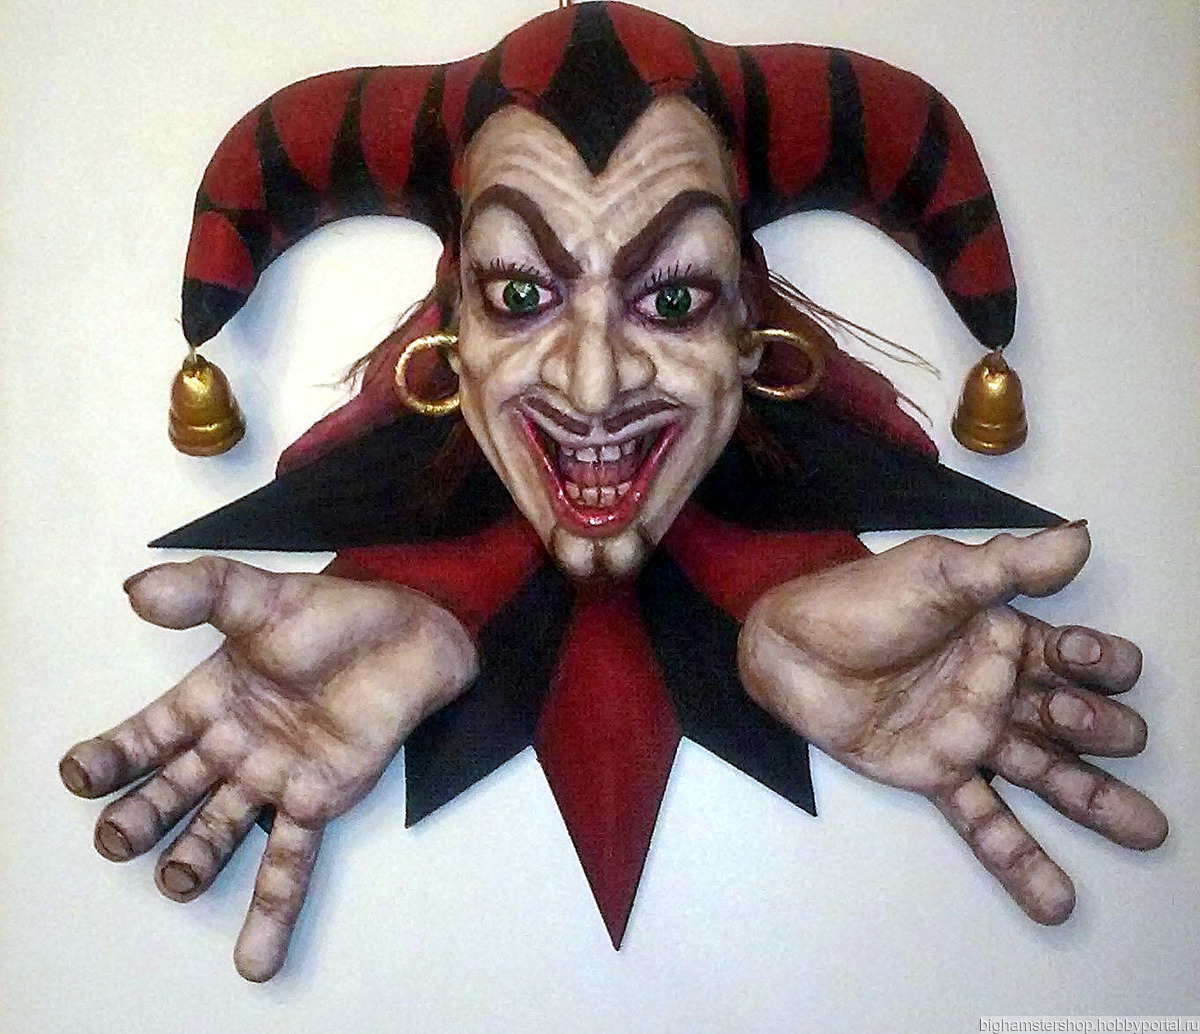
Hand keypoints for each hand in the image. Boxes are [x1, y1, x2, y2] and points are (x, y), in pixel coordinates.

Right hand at [59, 558, 476, 980]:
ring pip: (220, 830)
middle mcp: (233, 744)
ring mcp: (273, 777)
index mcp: (211, 698)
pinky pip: (289, 861)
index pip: (148, 736)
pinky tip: (254, 959)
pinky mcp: (317, 800)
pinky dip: (272, 911)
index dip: (112, 758)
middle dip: (143, 817)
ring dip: (194, 860)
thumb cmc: (334, 614)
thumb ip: (202, 591)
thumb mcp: (260, 595)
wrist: (411, 632)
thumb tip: (137, 591)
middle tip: (119, 837)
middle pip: (174, 791)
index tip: (81, 775)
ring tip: (176, 881)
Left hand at [738, 524, 1166, 923]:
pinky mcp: (935, 772)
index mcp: (1008, 638)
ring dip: (1097, 801)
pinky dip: (1020, 861)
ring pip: (1050, 775)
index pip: (1082, 658)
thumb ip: (1009, 563)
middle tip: (1077, 719)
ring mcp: (970, 735)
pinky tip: (1057, 900)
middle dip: (1101, 726)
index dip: (1099, 662)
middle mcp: (1000, 690)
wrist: (789, 646)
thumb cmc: (861, 601)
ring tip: (1148, 829)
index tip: (1081, 657)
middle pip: (1079, 720)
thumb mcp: (938, 572)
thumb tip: (1078, 536)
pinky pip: (986, 821)